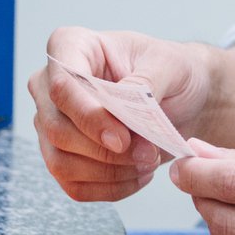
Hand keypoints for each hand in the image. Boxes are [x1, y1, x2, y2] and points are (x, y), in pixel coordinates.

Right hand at [27, 26, 215, 201]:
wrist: (184, 96)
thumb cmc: (172, 70)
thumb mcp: (169, 64)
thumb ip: (143, 83)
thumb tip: (118, 112)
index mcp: (71, 46)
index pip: (62, 85)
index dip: (89, 116)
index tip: (123, 139)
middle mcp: (50, 84)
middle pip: (57, 128)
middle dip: (105, 151)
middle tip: (148, 153)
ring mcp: (52, 122)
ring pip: (61, 162)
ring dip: (109, 172)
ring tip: (148, 161)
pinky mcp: (63, 156)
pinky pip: (74, 185)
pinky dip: (110, 188)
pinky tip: (138, 175)